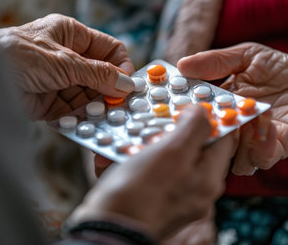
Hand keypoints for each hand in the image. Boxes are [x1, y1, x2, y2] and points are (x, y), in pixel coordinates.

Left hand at [0, 14, 134, 120]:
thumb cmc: (18, 55)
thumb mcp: (64, 62)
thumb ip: (97, 74)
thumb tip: (126, 84)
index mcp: (71, 35)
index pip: (108, 49)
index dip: (121, 65)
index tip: (129, 85)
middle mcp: (67, 57)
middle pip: (100, 75)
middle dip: (109, 91)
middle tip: (119, 106)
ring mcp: (59, 80)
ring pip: (88, 95)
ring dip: (95, 107)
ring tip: (102, 117)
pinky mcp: (50, 102)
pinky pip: (73, 111)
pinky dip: (79, 118)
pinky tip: (84, 123)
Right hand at [67, 104, 234, 238]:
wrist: (105, 230)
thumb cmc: (138, 195)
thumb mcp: (171, 152)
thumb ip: (193, 128)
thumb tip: (203, 111)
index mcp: (208, 178)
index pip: (223, 137)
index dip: (211, 114)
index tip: (194, 98)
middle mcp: (196, 188)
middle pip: (192, 143)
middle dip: (171, 126)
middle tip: (156, 116)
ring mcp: (174, 193)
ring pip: (166, 153)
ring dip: (146, 140)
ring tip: (128, 137)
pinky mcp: (152, 195)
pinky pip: (147, 166)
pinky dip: (132, 156)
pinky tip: (115, 154)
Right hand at [177, 42, 287, 174]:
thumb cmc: (284, 68)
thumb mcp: (249, 56)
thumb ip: (216, 61)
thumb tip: (181, 65)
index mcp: (224, 101)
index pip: (198, 109)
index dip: (184, 108)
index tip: (172, 103)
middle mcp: (236, 123)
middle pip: (210, 136)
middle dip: (203, 131)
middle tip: (201, 119)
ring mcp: (255, 138)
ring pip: (230, 154)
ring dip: (232, 140)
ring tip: (239, 120)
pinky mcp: (276, 147)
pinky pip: (260, 157)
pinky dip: (259, 146)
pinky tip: (263, 123)